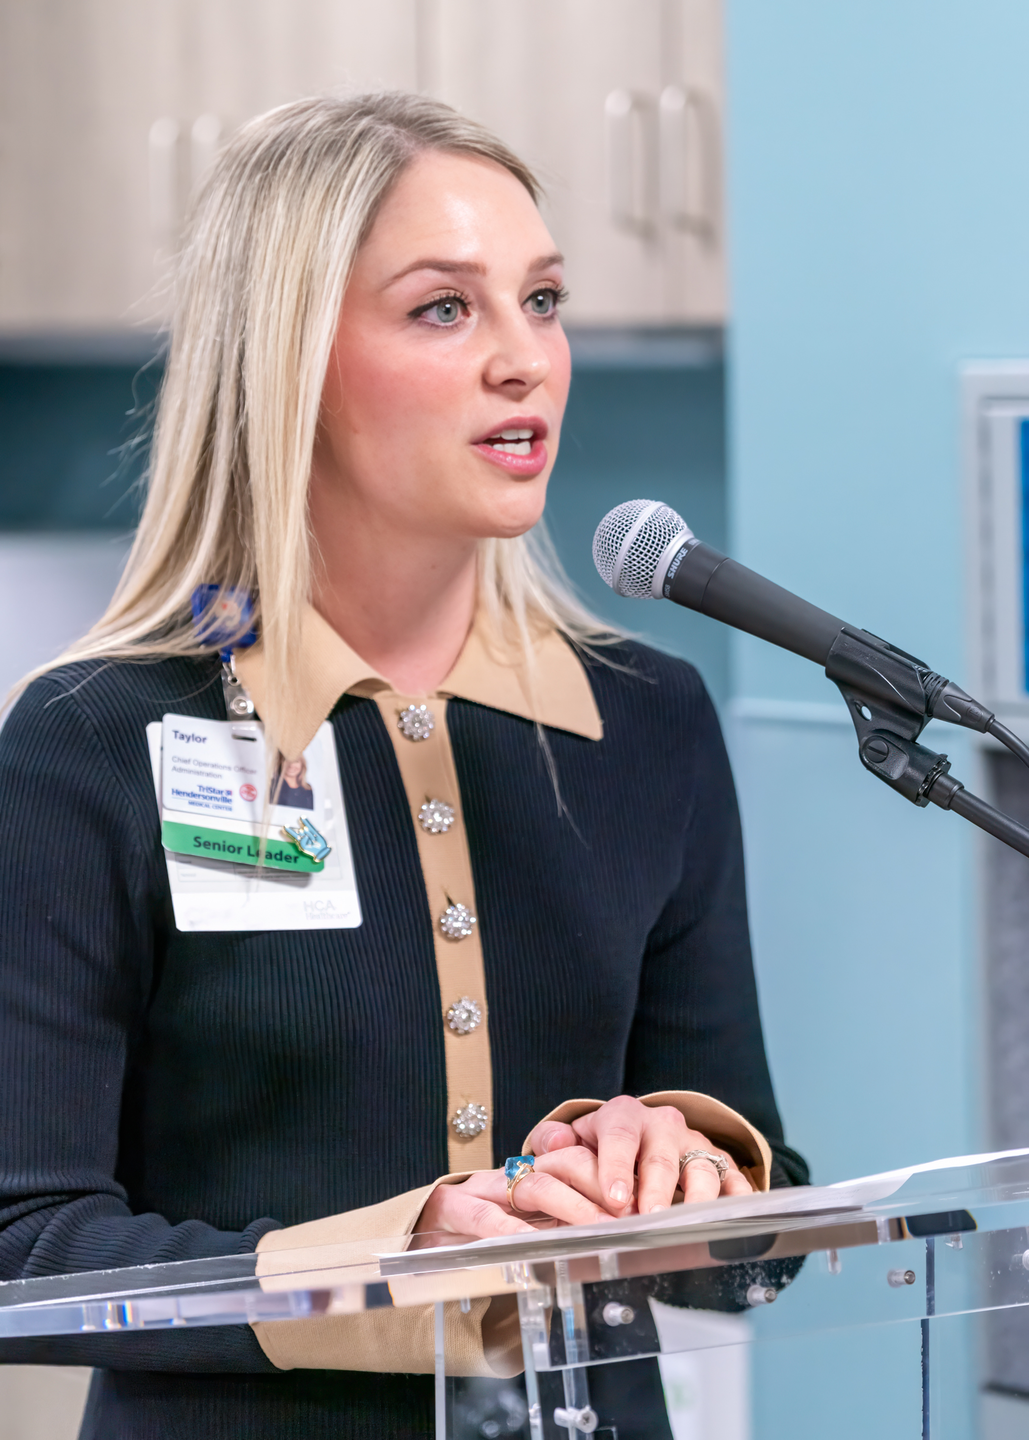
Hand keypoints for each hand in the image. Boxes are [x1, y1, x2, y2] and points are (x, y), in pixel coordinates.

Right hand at [414, 1146, 616, 1238]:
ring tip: (598, 1230)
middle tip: (628, 1217)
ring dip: (573, 1207)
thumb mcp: (524, 1230)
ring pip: (536, 1184)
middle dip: (601, 1187)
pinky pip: (485, 1216)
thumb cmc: (474, 1235)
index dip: (610, 1178)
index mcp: (532, 1175)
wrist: (410, 1230)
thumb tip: (610, 1243)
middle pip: (566, 1164)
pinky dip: (510, 1231)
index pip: (580, 1160)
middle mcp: (512, 1175)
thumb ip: (558, 1230)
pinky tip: (530, 1246)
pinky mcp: (452, 1208)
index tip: (639, 1203)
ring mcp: (483, 1188)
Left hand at [525, 1095, 751, 1214]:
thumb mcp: (575, 1136)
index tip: (615, 1198)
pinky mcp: (719, 1161)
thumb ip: (554, 1139)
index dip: (617, 1166)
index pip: (619, 1135)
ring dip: (697, 1198)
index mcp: (623, 1116)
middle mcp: (662, 1125)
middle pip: (662, 1157)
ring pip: (703, 1166)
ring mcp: (693, 1143)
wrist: (637, 1135)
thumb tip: (553, 1142)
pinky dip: (738, 1196)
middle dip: (656, 1190)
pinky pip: (734, 1176)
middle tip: (648, 1219)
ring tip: (687, 1226)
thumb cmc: (603, 1144)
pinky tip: (737, 1215)